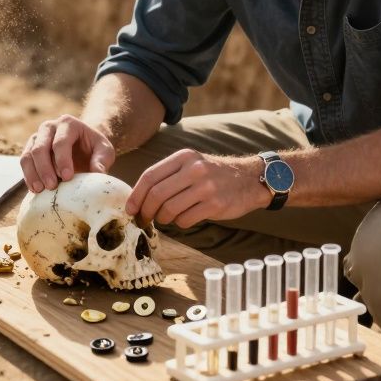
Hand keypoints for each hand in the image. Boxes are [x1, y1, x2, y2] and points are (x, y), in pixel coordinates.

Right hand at [20, 115, 115, 192]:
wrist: (83, 146)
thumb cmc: (94, 148)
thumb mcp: (104, 151)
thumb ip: (102, 160)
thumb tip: (97, 173)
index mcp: (68, 123)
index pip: (61, 142)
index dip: (62, 160)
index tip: (68, 177)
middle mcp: (49, 127)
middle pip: (41, 148)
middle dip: (45, 169)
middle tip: (52, 186)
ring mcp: (37, 137)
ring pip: (28, 155)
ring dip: (33, 174)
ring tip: (40, 190)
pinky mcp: (30, 149)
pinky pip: (24, 162)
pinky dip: (28, 176)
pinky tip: (35, 189)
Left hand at [125, 149, 265, 228]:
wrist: (249, 179)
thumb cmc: (213, 174)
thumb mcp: (192, 164)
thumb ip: (168, 175)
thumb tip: (140, 198)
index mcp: (184, 157)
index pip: (150, 176)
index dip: (136, 195)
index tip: (130, 209)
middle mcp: (194, 169)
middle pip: (156, 195)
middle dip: (146, 211)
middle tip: (144, 219)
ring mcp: (206, 187)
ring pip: (169, 210)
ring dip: (162, 219)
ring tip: (165, 218)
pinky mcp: (215, 204)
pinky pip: (185, 220)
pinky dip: (179, 223)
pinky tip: (184, 218)